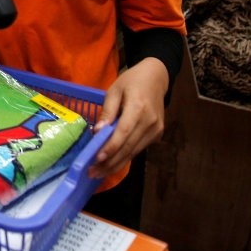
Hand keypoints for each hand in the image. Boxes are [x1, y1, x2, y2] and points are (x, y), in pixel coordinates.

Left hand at [87, 57, 168, 179]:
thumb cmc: (132, 81)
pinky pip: (139, 148)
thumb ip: (107, 110)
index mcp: (138, 108)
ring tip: (99, 172)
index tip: (97, 158)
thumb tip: (98, 131)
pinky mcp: (157, 134)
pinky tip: (112, 163)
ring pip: (134, 152)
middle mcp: (150, 122)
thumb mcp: (115, 90)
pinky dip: (125, 156)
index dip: (111, 147)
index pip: (124, 132)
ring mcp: (156, 130)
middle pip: (129, 147)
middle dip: (110, 162)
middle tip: (93, 173)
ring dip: (116, 164)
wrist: (156, 78)